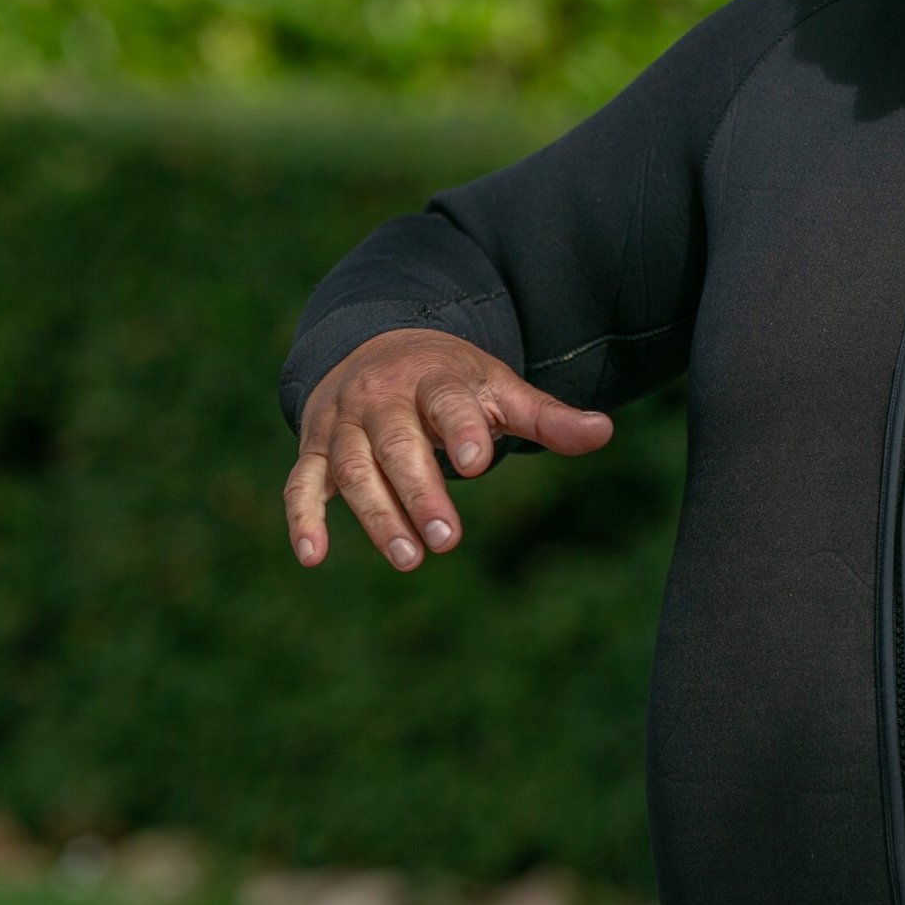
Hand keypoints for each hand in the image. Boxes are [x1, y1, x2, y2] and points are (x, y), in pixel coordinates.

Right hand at [284, 329, 614, 571]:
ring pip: (354, 470)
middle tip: (450, 539)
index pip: (445, 400)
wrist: (374, 347)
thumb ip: (545, 416)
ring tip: (410, 558)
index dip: (460, 427)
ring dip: (377, 517)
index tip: (477, 462)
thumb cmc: (450, 381)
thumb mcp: (497, 389)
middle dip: (421, 492)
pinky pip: (300, 483)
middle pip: (396, 444)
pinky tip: (312, 556)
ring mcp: (343, 424)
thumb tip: (604, 432)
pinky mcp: (315, 450)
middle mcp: (381, 397)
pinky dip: (302, 518)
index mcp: (432, 377)